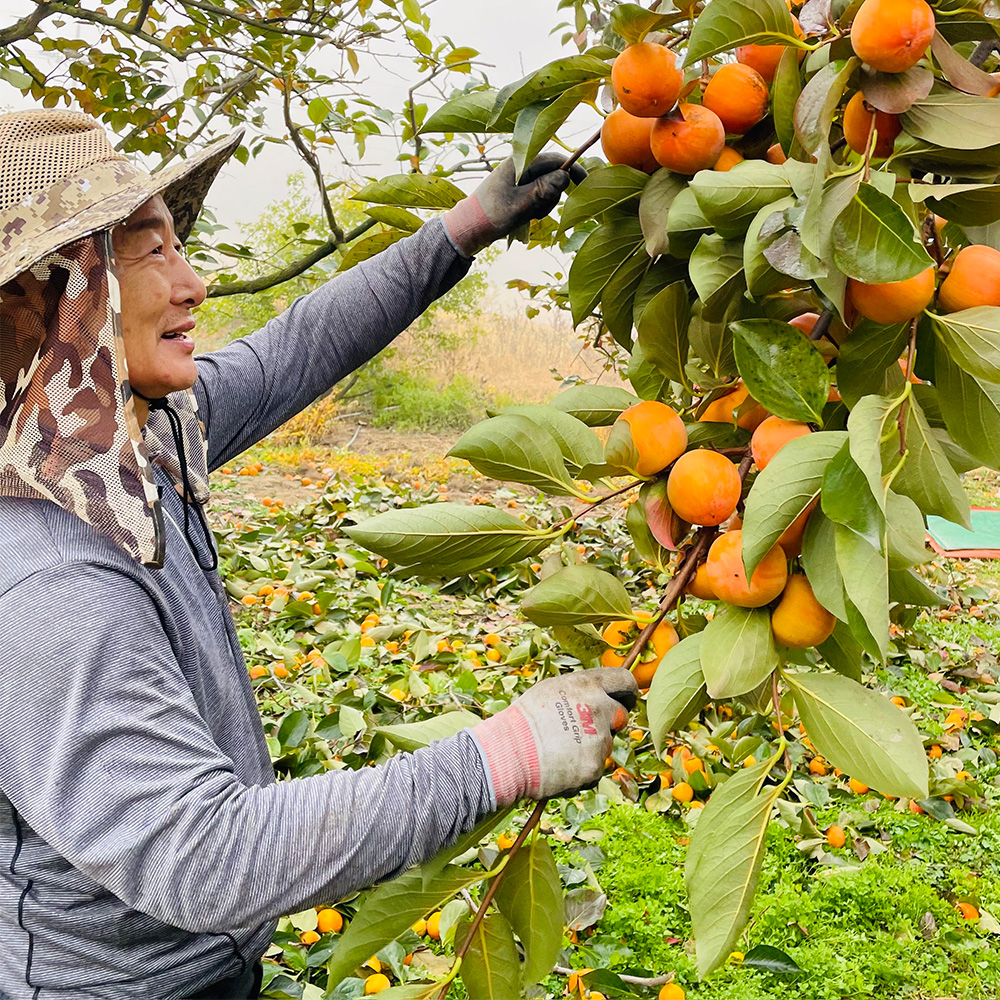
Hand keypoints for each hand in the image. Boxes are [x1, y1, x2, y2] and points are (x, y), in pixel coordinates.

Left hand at [443, 153, 587, 256]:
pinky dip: (539, 206)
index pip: (555, 159)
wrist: (469, 228)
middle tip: (542, 211)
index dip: (573, 169)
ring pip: (548, 186)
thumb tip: (565, 176)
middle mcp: (521, 166)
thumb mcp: (520, 205)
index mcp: (520, 162)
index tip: (586, 184)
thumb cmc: (491, 215)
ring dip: (547, 202)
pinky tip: (529, 216)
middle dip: (555, 193)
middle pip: (554, 173)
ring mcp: (520, 178)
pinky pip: (539, 194)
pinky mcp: (519, 189)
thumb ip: (543, 190)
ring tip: (532, 215)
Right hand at [471, 669, 637, 804]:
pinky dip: (583, 767)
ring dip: (592, 746)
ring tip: (561, 749)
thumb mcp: (552, 690)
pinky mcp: (595, 766)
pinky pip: (596, 766)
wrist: (508, 754)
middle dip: (610, 722)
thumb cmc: (525, 719)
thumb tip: (599, 693)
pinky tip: (561, 764)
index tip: (627, 697)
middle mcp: (598, 708)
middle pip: (621, 714)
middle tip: (589, 729)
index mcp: (587, 685)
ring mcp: (599, 738)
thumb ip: (581, 691)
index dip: (628, 691)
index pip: (624, 680)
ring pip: (606, 743)